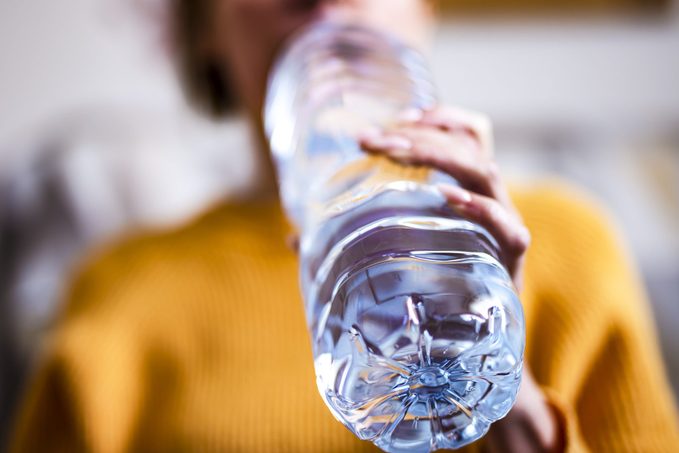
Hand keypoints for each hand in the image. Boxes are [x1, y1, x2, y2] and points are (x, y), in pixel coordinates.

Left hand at [360, 106, 562, 450]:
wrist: (462, 354)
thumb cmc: (427, 297)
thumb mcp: (388, 260)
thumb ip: (347, 244)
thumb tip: (294, 237)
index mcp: (466, 195)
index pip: (468, 137)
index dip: (439, 118)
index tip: (396, 116)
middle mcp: (489, 204)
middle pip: (469, 147)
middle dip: (419, 133)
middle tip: (372, 138)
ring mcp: (502, 230)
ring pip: (487, 173)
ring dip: (440, 154)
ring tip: (395, 150)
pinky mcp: (509, 263)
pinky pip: (506, 226)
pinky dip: (479, 206)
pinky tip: (445, 197)